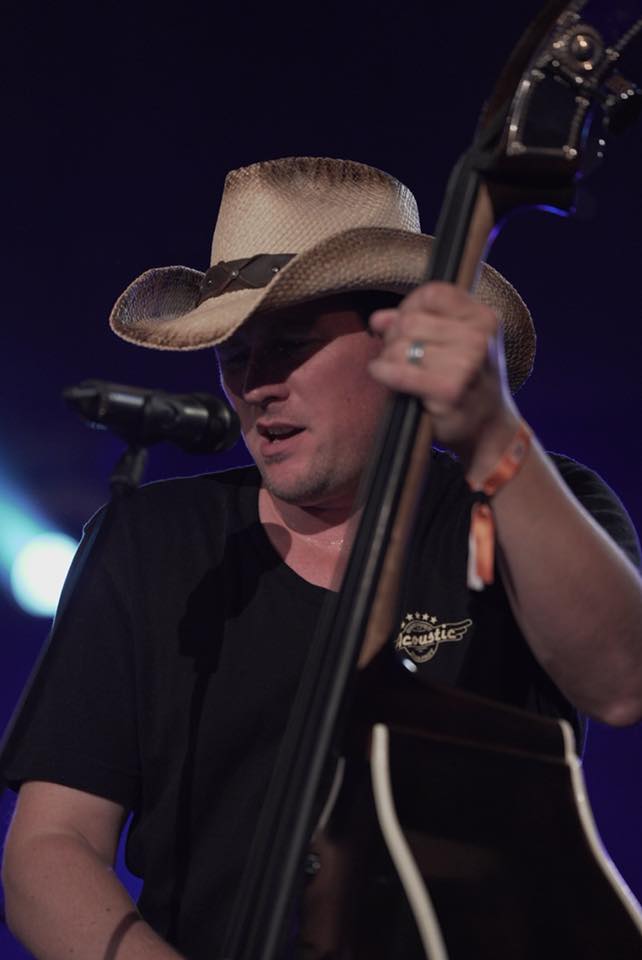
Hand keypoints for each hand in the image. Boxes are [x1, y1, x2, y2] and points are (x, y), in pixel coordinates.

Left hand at [368, 281, 520, 477]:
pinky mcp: (447, 390)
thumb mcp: (453, 343)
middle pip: (410, 320)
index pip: (432, 293)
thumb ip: (417, 322)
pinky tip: (381, 374)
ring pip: (400, 346)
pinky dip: (383, 372)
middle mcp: (479, 338)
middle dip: (394, 337)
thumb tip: (378, 319)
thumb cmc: (466, 382)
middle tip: (398, 355)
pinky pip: (398, 371)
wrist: (487, 428)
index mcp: (484, 318)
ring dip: (388, 358)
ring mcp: (466, 364)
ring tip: (398, 370)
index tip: (405, 324)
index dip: (409, 307)